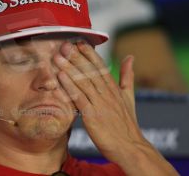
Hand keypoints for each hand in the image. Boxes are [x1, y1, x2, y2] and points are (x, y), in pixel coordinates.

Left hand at [54, 41, 178, 175]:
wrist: (130, 147)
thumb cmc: (127, 124)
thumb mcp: (129, 97)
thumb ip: (127, 76)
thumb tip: (129, 57)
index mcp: (114, 88)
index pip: (101, 66)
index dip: (89, 53)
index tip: (79, 42)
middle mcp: (107, 93)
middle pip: (90, 71)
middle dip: (77, 57)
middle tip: (64, 44)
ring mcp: (100, 104)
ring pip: (83, 82)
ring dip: (70, 68)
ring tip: (58, 56)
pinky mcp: (93, 116)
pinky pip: (80, 99)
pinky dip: (70, 87)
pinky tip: (61, 76)